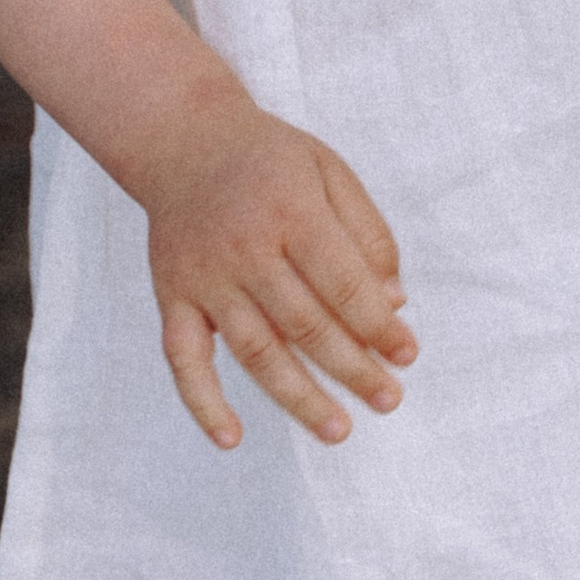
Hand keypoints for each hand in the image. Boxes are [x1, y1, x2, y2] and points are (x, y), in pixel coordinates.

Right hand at [141, 95, 415, 448]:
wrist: (182, 140)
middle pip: (305, 324)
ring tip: (338, 430)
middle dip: (352, 369)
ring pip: (255, 350)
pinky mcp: (172, 296)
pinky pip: (183, 359)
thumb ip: (367, 234)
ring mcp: (205, 277)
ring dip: (299, 397)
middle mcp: (246, 248)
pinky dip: (203, 402)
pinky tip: (231, 438)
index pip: (343, 283)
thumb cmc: (269, 160)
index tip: (407, 355)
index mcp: (292, 210)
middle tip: (388, 400)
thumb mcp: (331, 173)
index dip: (379, 325)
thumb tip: (394, 302)